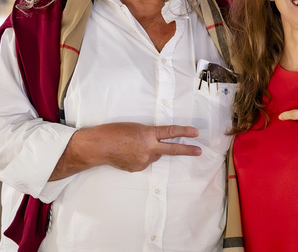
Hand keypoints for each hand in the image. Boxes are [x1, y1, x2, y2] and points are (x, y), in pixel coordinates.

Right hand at [53, 122, 200, 179]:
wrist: (98, 146)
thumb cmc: (114, 132)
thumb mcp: (135, 128)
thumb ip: (149, 136)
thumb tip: (156, 145)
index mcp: (148, 134)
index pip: (171, 132)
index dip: (184, 132)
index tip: (196, 132)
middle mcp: (149, 148)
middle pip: (172, 149)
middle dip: (187, 150)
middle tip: (199, 151)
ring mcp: (144, 160)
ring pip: (154, 156)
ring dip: (150, 152)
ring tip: (133, 147)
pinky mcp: (138, 168)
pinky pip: (144, 163)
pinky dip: (140, 158)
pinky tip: (128, 154)